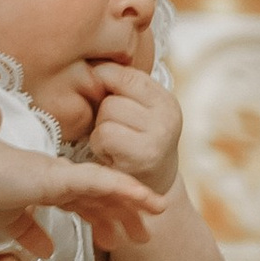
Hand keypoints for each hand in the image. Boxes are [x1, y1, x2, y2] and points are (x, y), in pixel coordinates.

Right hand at [0, 137, 157, 244]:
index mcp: (49, 189)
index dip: (103, 221)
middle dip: (125, 216)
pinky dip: (122, 186)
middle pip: (102, 198)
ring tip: (158, 209)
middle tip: (145, 237)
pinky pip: (99, 179)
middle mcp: (61, 179)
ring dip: (134, 199)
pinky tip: (141, 194)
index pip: (84, 205)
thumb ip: (29, 232)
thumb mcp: (7, 219)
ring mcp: (63, 175)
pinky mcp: (60, 174)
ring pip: (108, 186)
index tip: (117, 242)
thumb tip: (46, 249)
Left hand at [75, 63, 180, 198]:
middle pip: (112, 96)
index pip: (125, 73)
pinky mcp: (143, 156)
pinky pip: (104, 135)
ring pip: (107, 114)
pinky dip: (100, 146)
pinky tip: (112, 156)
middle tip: (116, 131)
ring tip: (115, 144)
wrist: (152, 195)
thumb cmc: (136, 147)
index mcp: (166, 100)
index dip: (105, 82)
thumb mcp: (139, 114)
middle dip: (104, 114)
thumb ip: (122, 89)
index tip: (102, 96)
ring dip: (101, 130)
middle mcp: (168, 115)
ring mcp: (158, 136)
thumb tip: (91, 65)